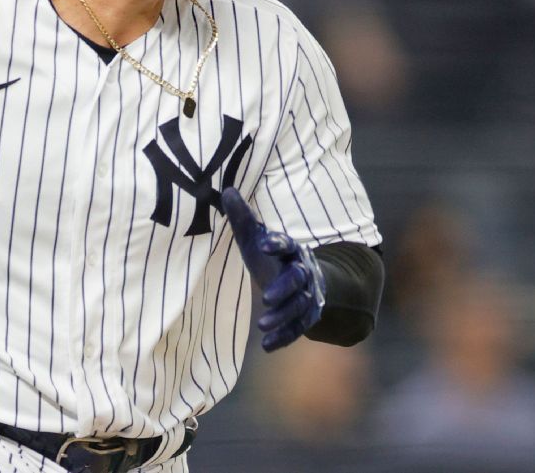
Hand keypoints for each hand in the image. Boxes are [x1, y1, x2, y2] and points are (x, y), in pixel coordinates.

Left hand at [221, 187, 325, 351]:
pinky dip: (284, 337)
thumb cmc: (272, 258)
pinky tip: (266, 345)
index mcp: (291, 251)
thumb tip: (227, 190)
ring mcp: (307, 296)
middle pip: (297, 280)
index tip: (264, 243)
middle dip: (284, 289)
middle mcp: (303, 273)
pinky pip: (297, 328)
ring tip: (262, 323)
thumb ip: (243, 218)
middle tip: (266, 298)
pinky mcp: (305, 317)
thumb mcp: (255, 238)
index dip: (277, 243)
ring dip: (283, 316)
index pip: (287, 244)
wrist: (304, 281)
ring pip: (298, 307)